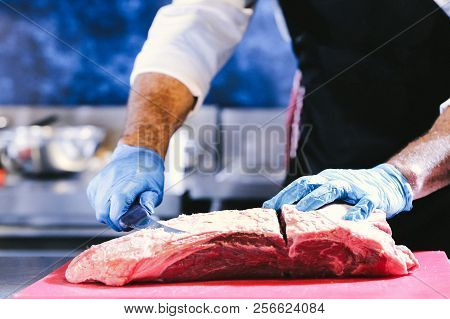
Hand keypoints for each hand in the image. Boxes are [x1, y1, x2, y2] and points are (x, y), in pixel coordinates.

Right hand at [87, 143, 163, 230]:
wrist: (137, 153)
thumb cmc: (148, 172)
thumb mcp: (156, 188)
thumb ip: (149, 202)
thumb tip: (145, 212)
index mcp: (126, 186)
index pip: (115, 213)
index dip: (121, 223)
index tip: (129, 224)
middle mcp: (109, 184)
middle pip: (103, 214)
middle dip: (114, 222)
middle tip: (126, 221)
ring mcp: (99, 183)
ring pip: (98, 210)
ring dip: (109, 215)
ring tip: (122, 209)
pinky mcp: (94, 184)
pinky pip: (94, 203)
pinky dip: (103, 207)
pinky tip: (114, 202)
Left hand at [263, 164, 412, 219]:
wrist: (388, 181)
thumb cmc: (353, 192)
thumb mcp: (332, 193)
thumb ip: (316, 201)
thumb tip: (289, 217)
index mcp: (323, 180)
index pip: (298, 185)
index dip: (282, 195)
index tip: (266, 209)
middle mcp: (334, 180)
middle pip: (309, 184)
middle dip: (291, 196)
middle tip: (277, 211)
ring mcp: (353, 187)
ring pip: (332, 189)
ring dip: (315, 200)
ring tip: (302, 212)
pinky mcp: (372, 196)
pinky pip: (364, 204)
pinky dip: (357, 212)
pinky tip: (348, 222)